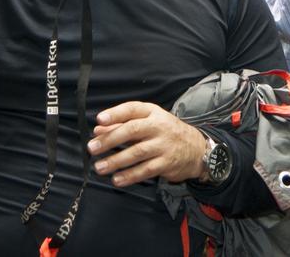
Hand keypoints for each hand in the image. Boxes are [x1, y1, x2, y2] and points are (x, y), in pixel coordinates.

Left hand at [87, 102, 207, 186]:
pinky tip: (117, 179)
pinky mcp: (167, 163)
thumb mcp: (148, 122)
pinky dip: (130, 176)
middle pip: (132, 131)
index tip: (99, 120)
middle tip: (92, 148)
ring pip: (137, 153)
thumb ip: (122, 124)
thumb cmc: (166, 132)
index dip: (115, 114)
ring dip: (116, 161)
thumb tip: (98, 130)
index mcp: (152, 112)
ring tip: (100, 167)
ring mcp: (164, 145)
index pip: (132, 109)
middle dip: (110, 140)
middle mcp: (158, 126)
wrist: (197, 148)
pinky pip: (146, 170)